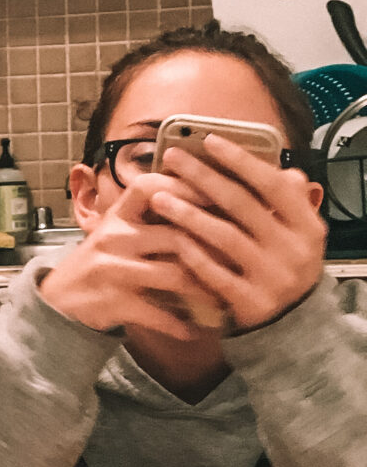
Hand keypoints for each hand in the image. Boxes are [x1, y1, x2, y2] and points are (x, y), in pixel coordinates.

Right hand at [40, 173, 229, 339]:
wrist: (57, 301)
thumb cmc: (99, 264)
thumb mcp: (116, 233)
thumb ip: (151, 219)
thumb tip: (205, 201)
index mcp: (116, 217)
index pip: (149, 188)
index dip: (184, 188)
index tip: (219, 195)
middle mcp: (113, 239)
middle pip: (174, 234)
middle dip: (214, 248)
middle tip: (245, 257)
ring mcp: (112, 271)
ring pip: (173, 275)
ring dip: (206, 289)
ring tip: (226, 295)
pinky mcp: (112, 302)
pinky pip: (157, 314)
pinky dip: (181, 324)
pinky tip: (199, 329)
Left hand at [144, 136, 326, 330]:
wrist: (294, 325)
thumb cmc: (284, 267)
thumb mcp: (297, 235)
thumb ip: (288, 203)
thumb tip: (284, 169)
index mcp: (307, 226)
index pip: (273, 185)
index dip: (240, 160)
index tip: (209, 140)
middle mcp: (294, 250)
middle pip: (242, 205)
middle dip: (203, 177)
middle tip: (172, 158)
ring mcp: (273, 277)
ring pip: (225, 237)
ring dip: (188, 213)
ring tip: (158, 197)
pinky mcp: (251, 302)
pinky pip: (215, 273)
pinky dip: (193, 254)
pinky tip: (172, 238)